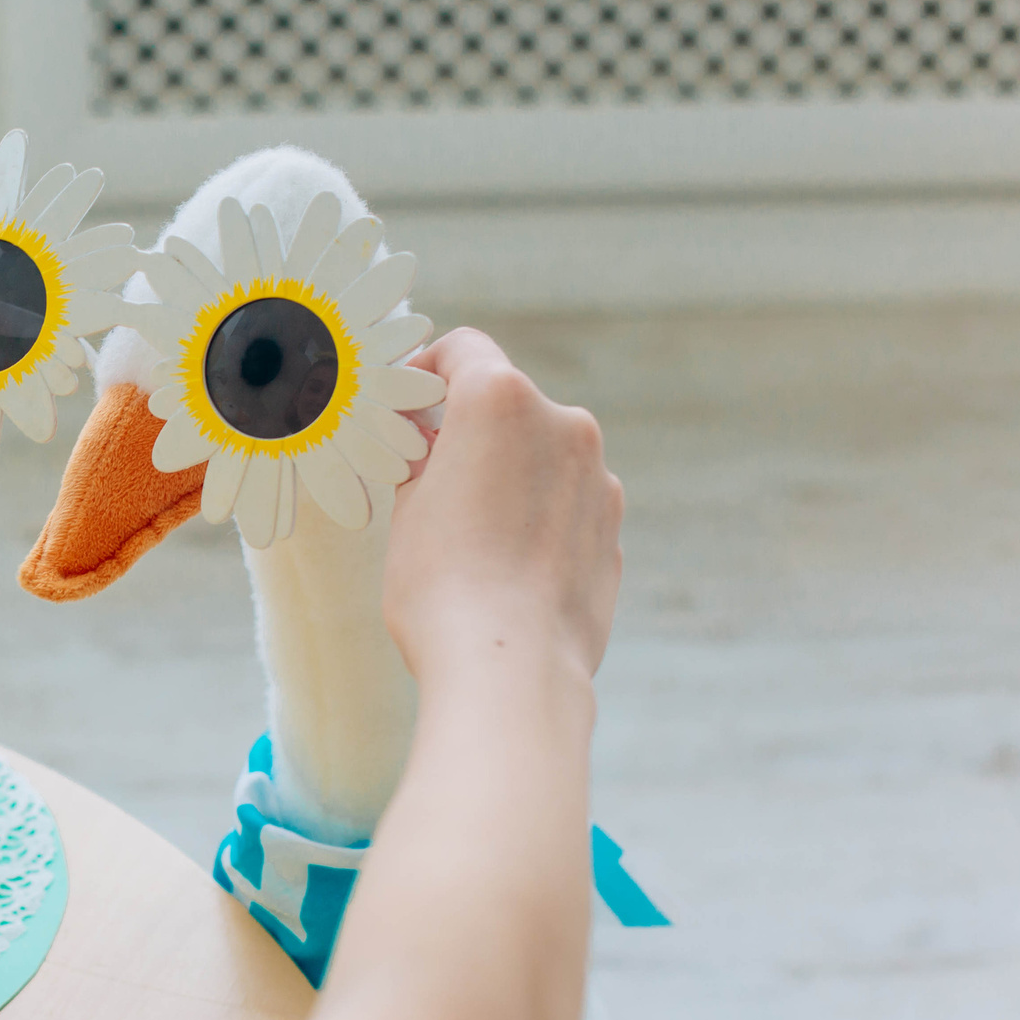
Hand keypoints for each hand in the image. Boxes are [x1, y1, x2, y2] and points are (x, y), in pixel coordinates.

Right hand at [384, 328, 622, 684]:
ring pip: (541, 454)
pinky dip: (538, 514)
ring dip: (508, 474)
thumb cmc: (442, 586)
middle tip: (427, 476)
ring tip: (470, 533)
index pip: (462, 350)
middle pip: (506, 404)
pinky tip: (507, 564)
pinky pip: (566, 501)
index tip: (407, 408)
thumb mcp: (407, 509)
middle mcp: (562, 423)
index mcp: (500, 400)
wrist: (511, 669)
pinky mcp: (613, 525)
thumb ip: (425, 459)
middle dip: (468, 430)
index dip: (426, 372)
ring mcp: (597, 476)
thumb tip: (434, 449)